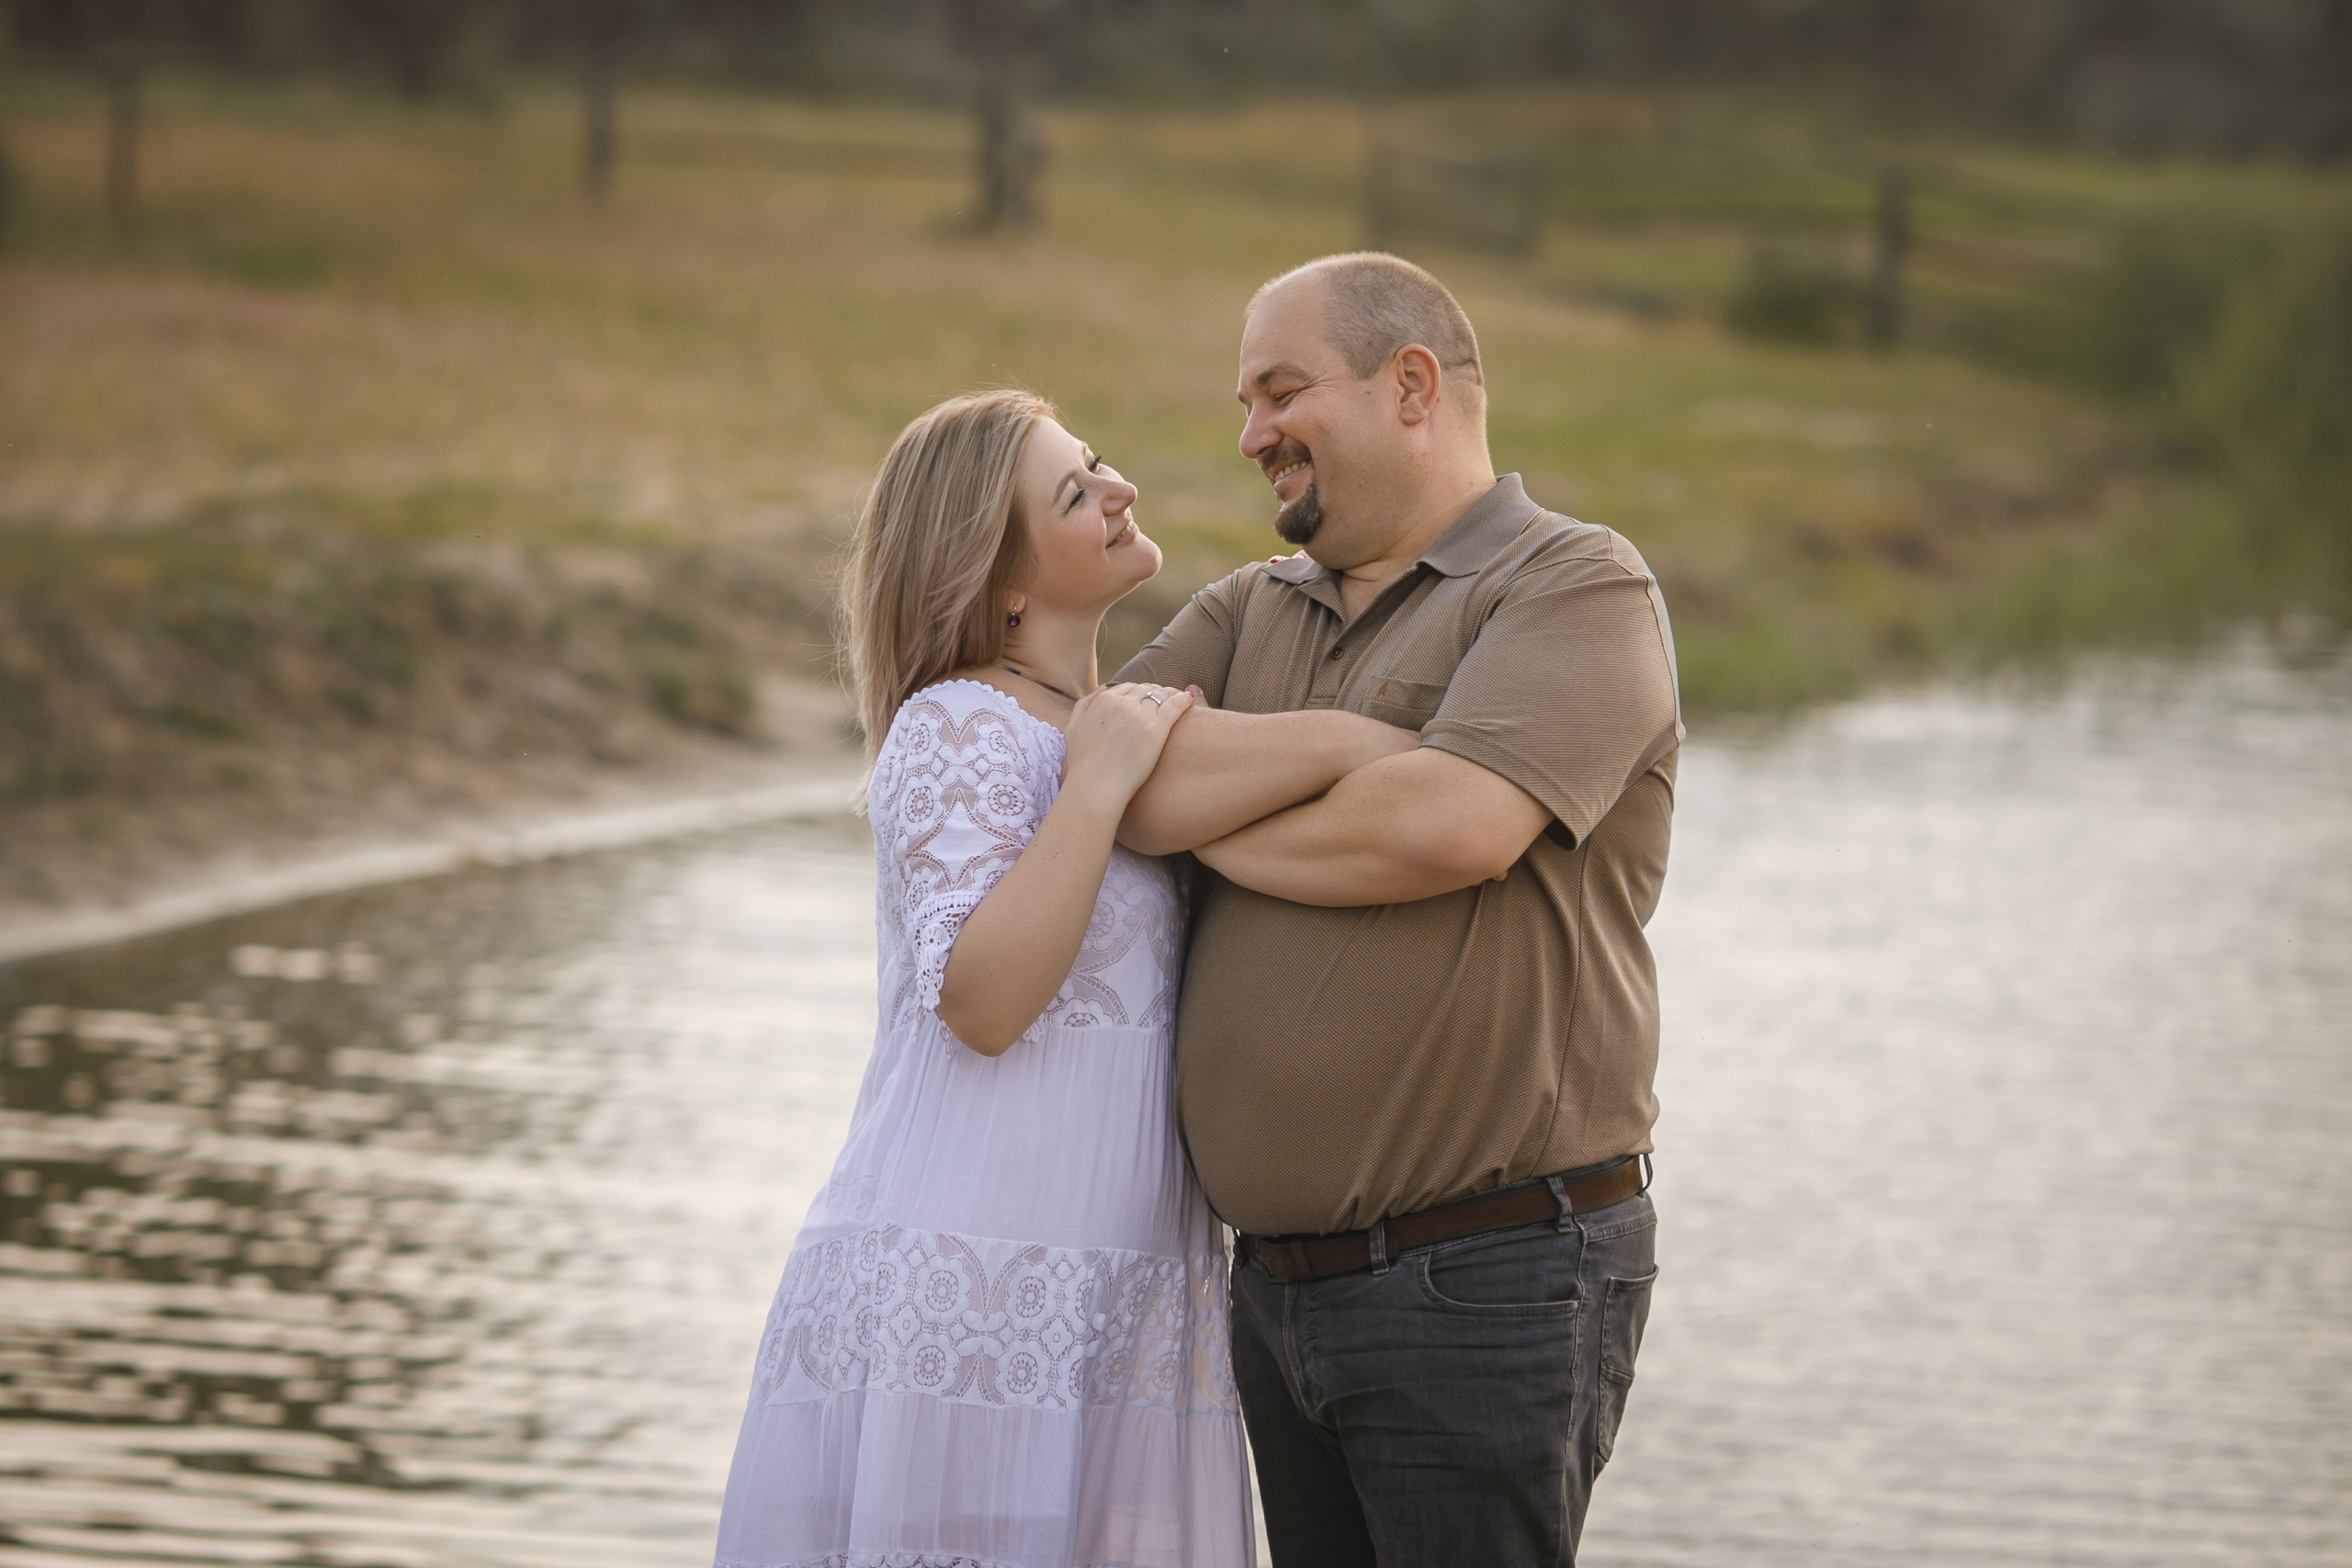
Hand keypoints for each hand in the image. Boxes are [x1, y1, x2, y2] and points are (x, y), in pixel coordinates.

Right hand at [1063, 683, 1195, 805]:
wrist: (1096, 786)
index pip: (1128, 687)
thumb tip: (1104, 687)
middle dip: (1155, 692)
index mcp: (1104, 700)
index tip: (1145, 699)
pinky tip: (1190, 699)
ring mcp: (1141, 716)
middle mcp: (1123, 704)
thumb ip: (1086, 703)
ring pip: (1161, 695)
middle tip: (1165, 698)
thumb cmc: (1083, 764)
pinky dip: (1183, 700)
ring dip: (1170, 694)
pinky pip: (1174, 706)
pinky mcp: (1156, 730)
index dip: (1138, 692)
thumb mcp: (1074, 727)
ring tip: (1179, 698)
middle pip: (1146, 689)